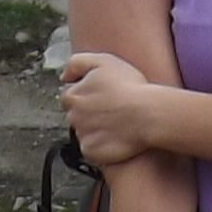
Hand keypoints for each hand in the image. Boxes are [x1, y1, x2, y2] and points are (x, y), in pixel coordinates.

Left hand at [58, 52, 172, 165]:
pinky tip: (116, 137)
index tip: (101, 97)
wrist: (147, 114)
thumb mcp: (103, 61)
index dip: (86, 96)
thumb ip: (77, 64)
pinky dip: (100, 145)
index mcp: (73, 96)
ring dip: (95, 129)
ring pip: (84, 132)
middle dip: (88, 114)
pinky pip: (91, 150)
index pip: (69, 98)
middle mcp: (73, 116)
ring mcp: (82, 135)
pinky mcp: (91, 151)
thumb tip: (64, 77)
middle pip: (75, 116)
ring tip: (116, 124)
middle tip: (110, 110)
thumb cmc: (130, 87)